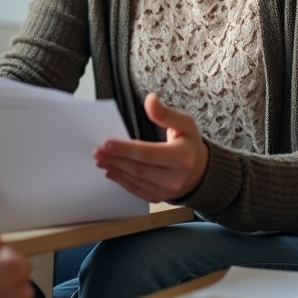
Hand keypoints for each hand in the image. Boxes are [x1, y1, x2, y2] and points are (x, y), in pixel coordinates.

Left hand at [93, 93, 208, 201]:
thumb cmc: (189, 144)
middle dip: (115, 159)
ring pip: (136, 180)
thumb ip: (166, 113)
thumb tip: (150, 99)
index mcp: (181, 157)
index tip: (107, 143)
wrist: (201, 171)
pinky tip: (110, 172)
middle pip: (139, 169)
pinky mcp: (159, 197)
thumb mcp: (185, 124)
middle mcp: (175, 177)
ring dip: (115, 170)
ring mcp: (167, 190)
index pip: (149, 154)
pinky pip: (137, 190)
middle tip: (96, 152)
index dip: (126, 149)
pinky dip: (121, 181)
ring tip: (100, 160)